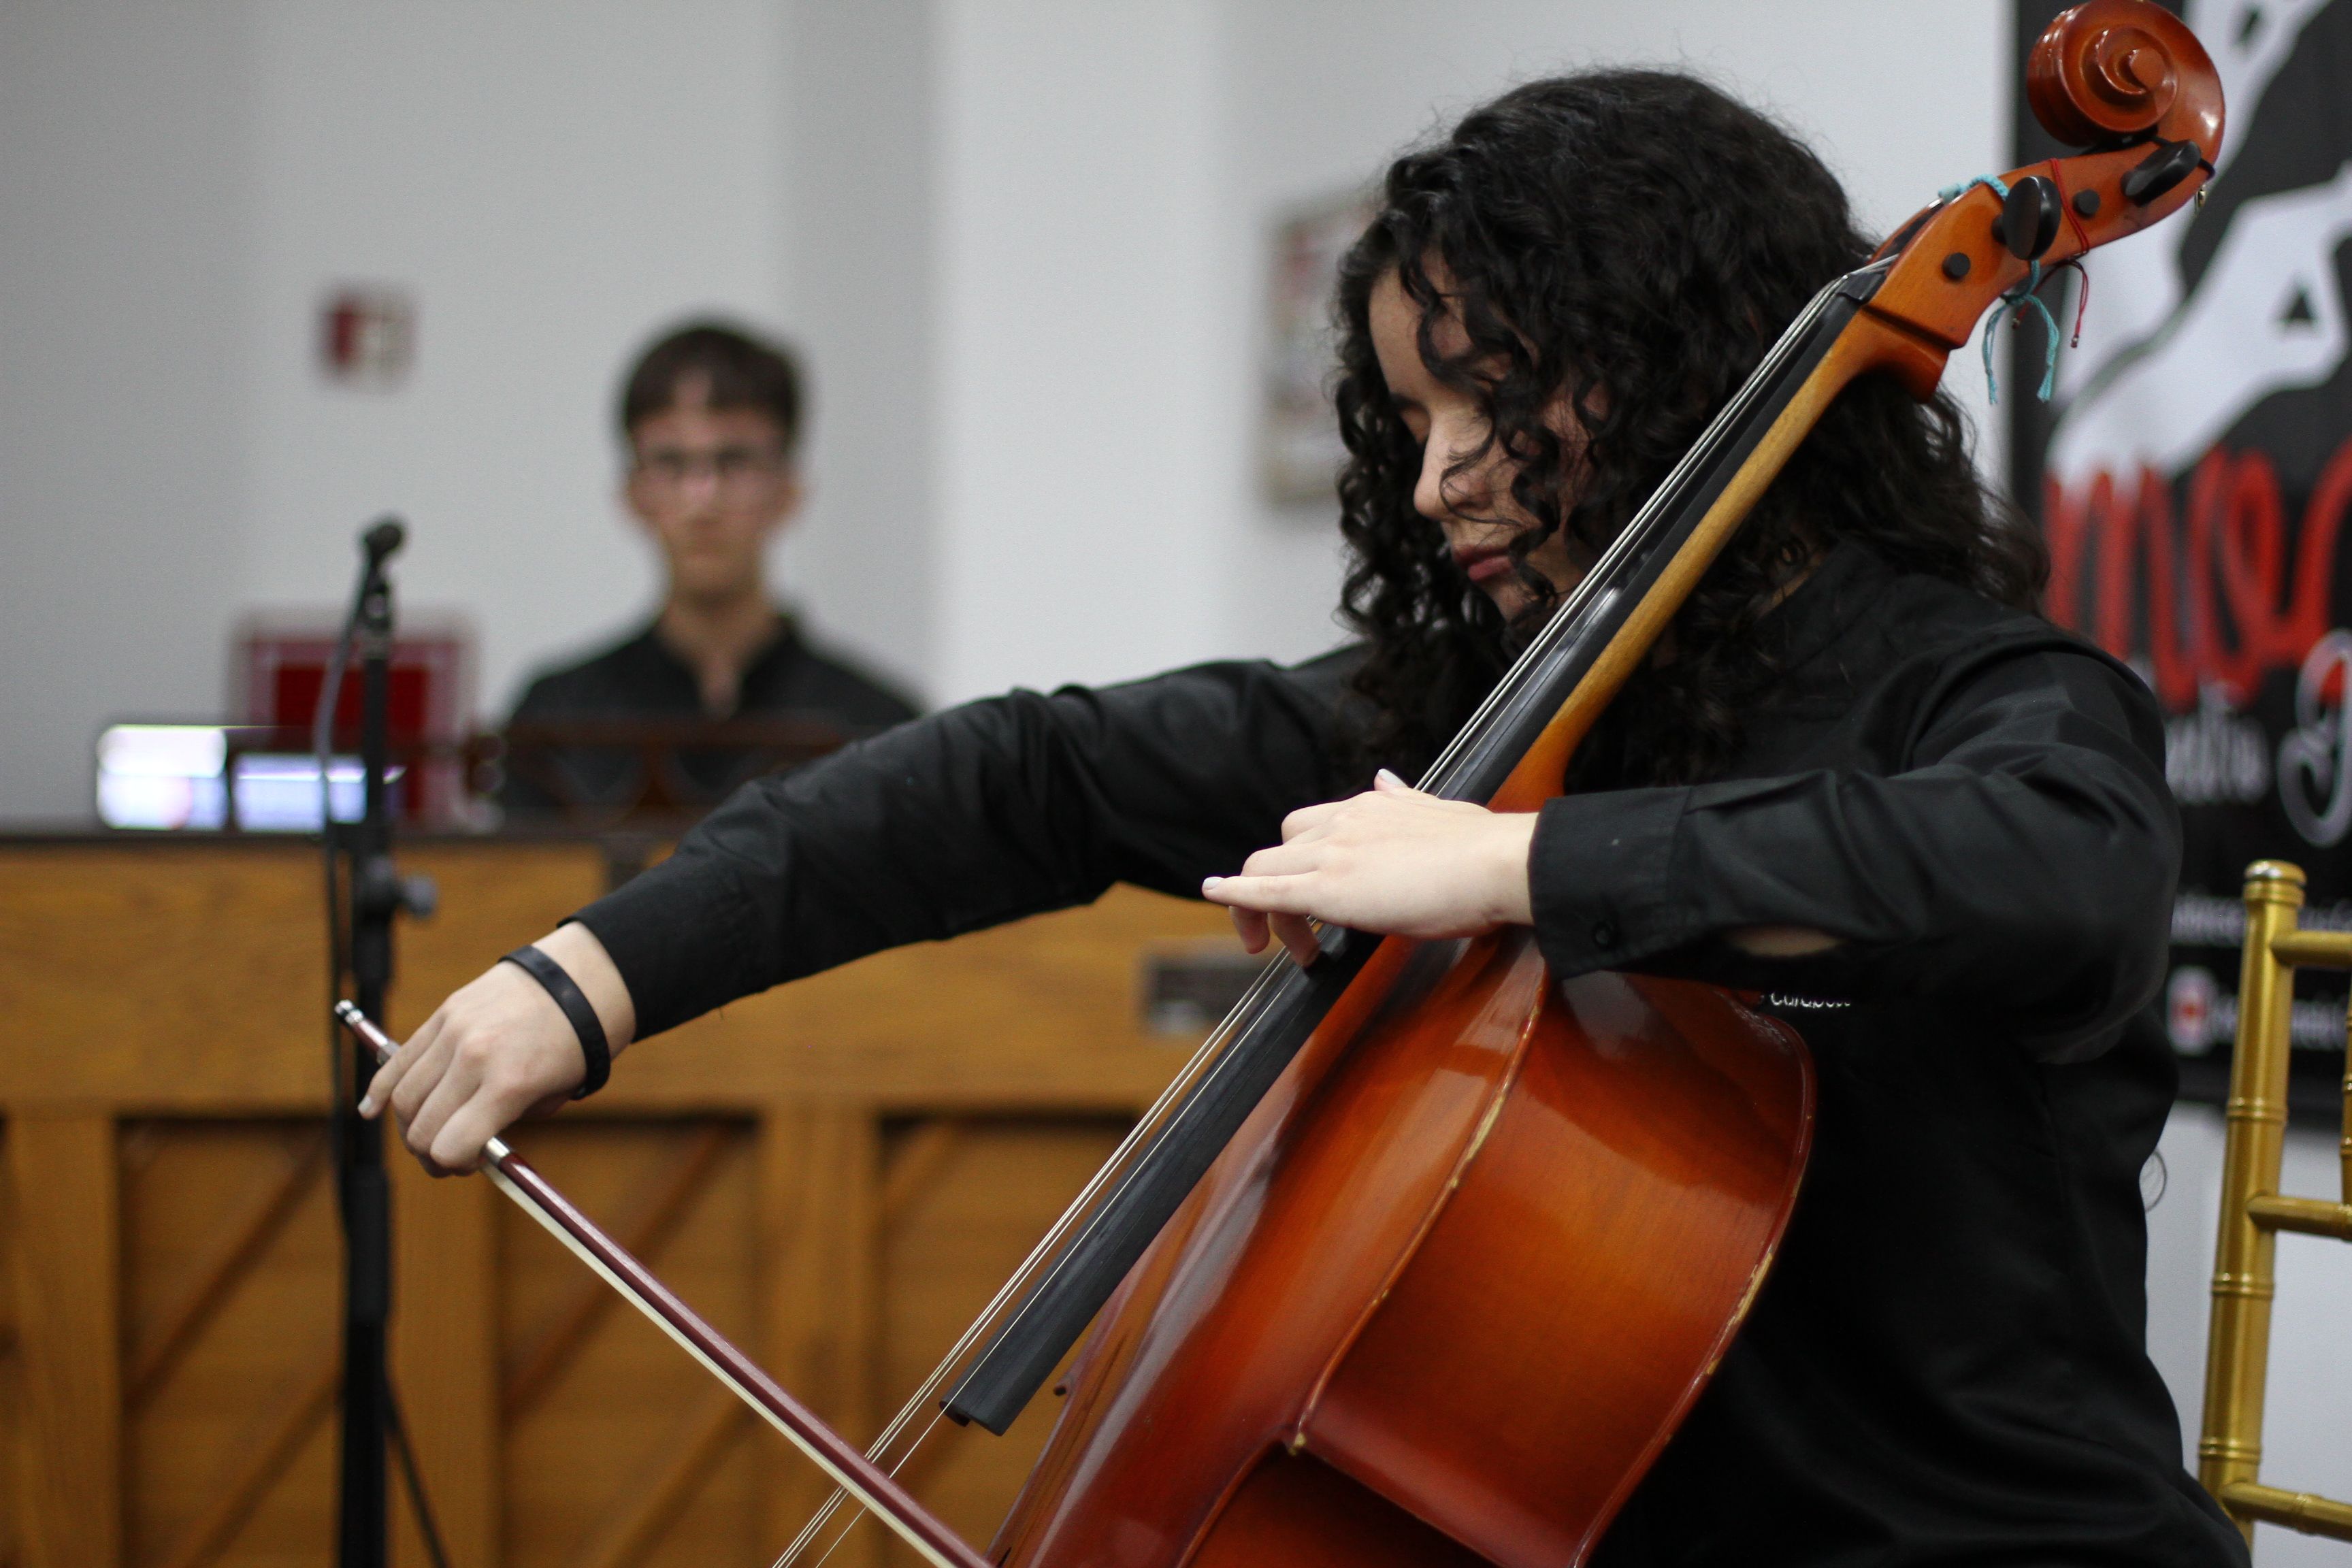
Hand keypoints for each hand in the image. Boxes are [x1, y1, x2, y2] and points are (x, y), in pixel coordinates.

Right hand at [360, 922, 635, 1174]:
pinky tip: (371, 1110)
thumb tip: (464, 1147)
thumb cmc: (574, 1044)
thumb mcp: (553, 1096)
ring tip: (426, 1133)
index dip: (455, 1165)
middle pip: (422, 1129)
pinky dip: (381, 1090)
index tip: (469, 1164)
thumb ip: (505, 1123)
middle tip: (446, 1157)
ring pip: (403, 1098)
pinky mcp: (442, 1014)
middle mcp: (473, 1058)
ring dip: (409, 1126)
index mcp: (508, 1084)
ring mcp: (452, 1032)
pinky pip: (397, 1060)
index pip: (451, 1148)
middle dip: (430, 1153)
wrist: (579, 980)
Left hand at [1202, 770, 1536, 965]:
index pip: (1312, 825)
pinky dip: (1235, 893)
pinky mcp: (1330, 889)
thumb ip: (1407, 798)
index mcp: (1370, 806)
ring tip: (1283, 950)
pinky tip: (1215, 894)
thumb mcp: (1440, 810)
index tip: (1308, 895)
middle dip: (1275, 886)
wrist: (1500, 864)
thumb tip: (1386, 778)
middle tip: (1297, 936)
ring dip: (1261, 909)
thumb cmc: (1484, 850)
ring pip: (1265, 868)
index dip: (1300, 858)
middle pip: (1280, 846)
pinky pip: (1265, 888)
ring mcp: (1333, 853)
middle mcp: (1344, 822)